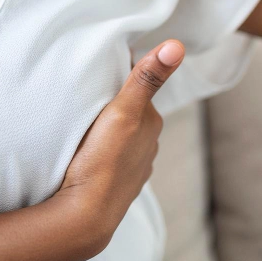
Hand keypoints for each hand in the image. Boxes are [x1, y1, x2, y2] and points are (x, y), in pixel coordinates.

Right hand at [53, 39, 185, 257]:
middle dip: (115, 100)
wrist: (85, 215)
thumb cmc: (103, 160)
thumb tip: (177, 45)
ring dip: (108, 126)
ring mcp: (135, 167)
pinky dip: (103, 149)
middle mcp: (150, 144)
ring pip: (122, 135)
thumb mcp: (123, 112)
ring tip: (84, 120)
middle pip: (131, 111)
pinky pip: (112, 157)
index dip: (120, 73)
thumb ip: (147, 78)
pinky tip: (88, 151)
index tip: (99, 64)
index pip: (139, 86)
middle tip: (87, 89)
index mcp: (152, 122)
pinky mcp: (118, 184)